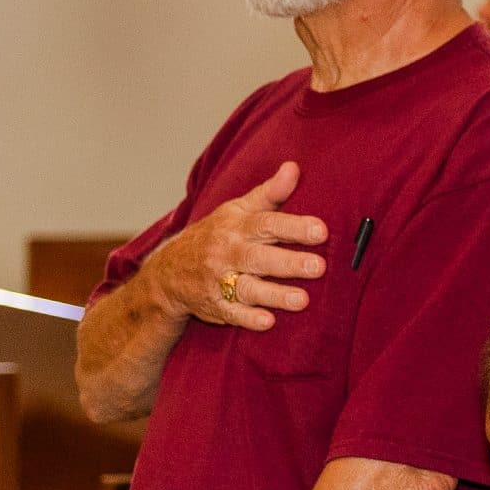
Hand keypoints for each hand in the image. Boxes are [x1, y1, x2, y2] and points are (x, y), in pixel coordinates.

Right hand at [147, 160, 327, 331]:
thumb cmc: (214, 235)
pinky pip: (232, 314)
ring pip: (248, 288)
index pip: (267, 224)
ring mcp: (220, 281)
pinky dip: (248, 319)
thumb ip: (269, 193)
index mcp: (236, 226)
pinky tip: (268, 322)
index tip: (321, 230)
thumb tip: (294, 167)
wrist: (168, 272)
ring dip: (274, 295)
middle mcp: (228, 253)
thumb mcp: (236, 210)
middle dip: (289, 262)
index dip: (294, 226)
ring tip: (302, 300)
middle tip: (319, 266)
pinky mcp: (216, 306)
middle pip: (259, 257)